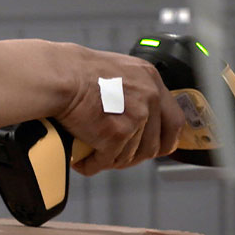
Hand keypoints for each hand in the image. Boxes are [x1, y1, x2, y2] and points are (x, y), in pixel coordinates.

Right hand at [51, 45, 183, 174]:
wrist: (60, 75)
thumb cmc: (77, 70)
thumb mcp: (119, 71)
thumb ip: (134, 91)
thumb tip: (135, 115)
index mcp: (151, 80)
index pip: (174, 121)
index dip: (164, 140)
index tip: (156, 148)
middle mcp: (149, 98)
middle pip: (154, 145)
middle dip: (136, 157)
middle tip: (117, 156)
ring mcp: (135, 117)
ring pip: (130, 156)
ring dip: (111, 160)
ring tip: (93, 154)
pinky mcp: (116, 135)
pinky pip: (106, 161)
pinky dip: (92, 164)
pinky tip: (82, 160)